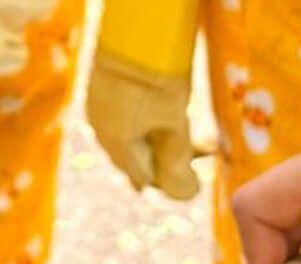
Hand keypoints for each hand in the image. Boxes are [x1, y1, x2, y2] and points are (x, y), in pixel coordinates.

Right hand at [85, 52, 200, 199]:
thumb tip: (188, 196)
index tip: (198, 171)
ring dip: (159, 139)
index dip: (172, 179)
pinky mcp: (99, 93)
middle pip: (136, 158)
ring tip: (187, 129)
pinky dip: (144, 123)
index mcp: (118, 145)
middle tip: (203, 149)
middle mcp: (101, 133)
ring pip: (130, 138)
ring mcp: (97, 112)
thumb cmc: (158, 77)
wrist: (133, 30)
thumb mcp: (175, 121)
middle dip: (168, 158)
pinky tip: (161, 113)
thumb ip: (178, 160)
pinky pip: (122, 120)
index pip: (145, 178)